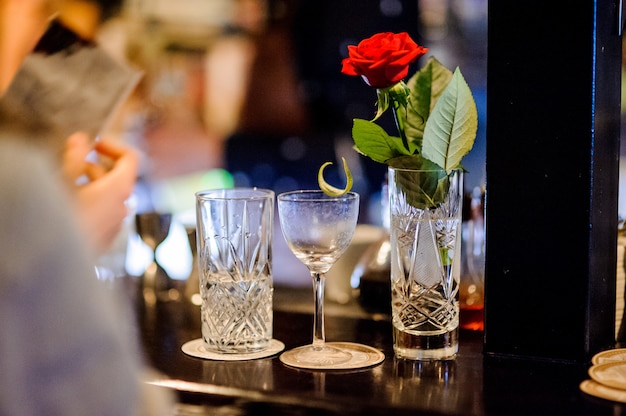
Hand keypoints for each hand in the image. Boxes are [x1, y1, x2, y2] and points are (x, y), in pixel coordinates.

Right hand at [62, 132, 138, 253]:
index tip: (93, 145)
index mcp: (119, 189)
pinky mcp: (106, 238)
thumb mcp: (63, 182)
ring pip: (109, 196)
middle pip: (118, 177)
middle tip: (71, 163)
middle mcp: (124, 207)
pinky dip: (91, 204)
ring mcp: (117, 225)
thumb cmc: (62, 221)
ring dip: (91, 185)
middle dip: (95, 166)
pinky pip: (104, 214)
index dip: (113, 146)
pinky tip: (68, 207)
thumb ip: (74, 158)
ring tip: (65, 185)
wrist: (57, 264)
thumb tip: (82, 140)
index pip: (131, 158)